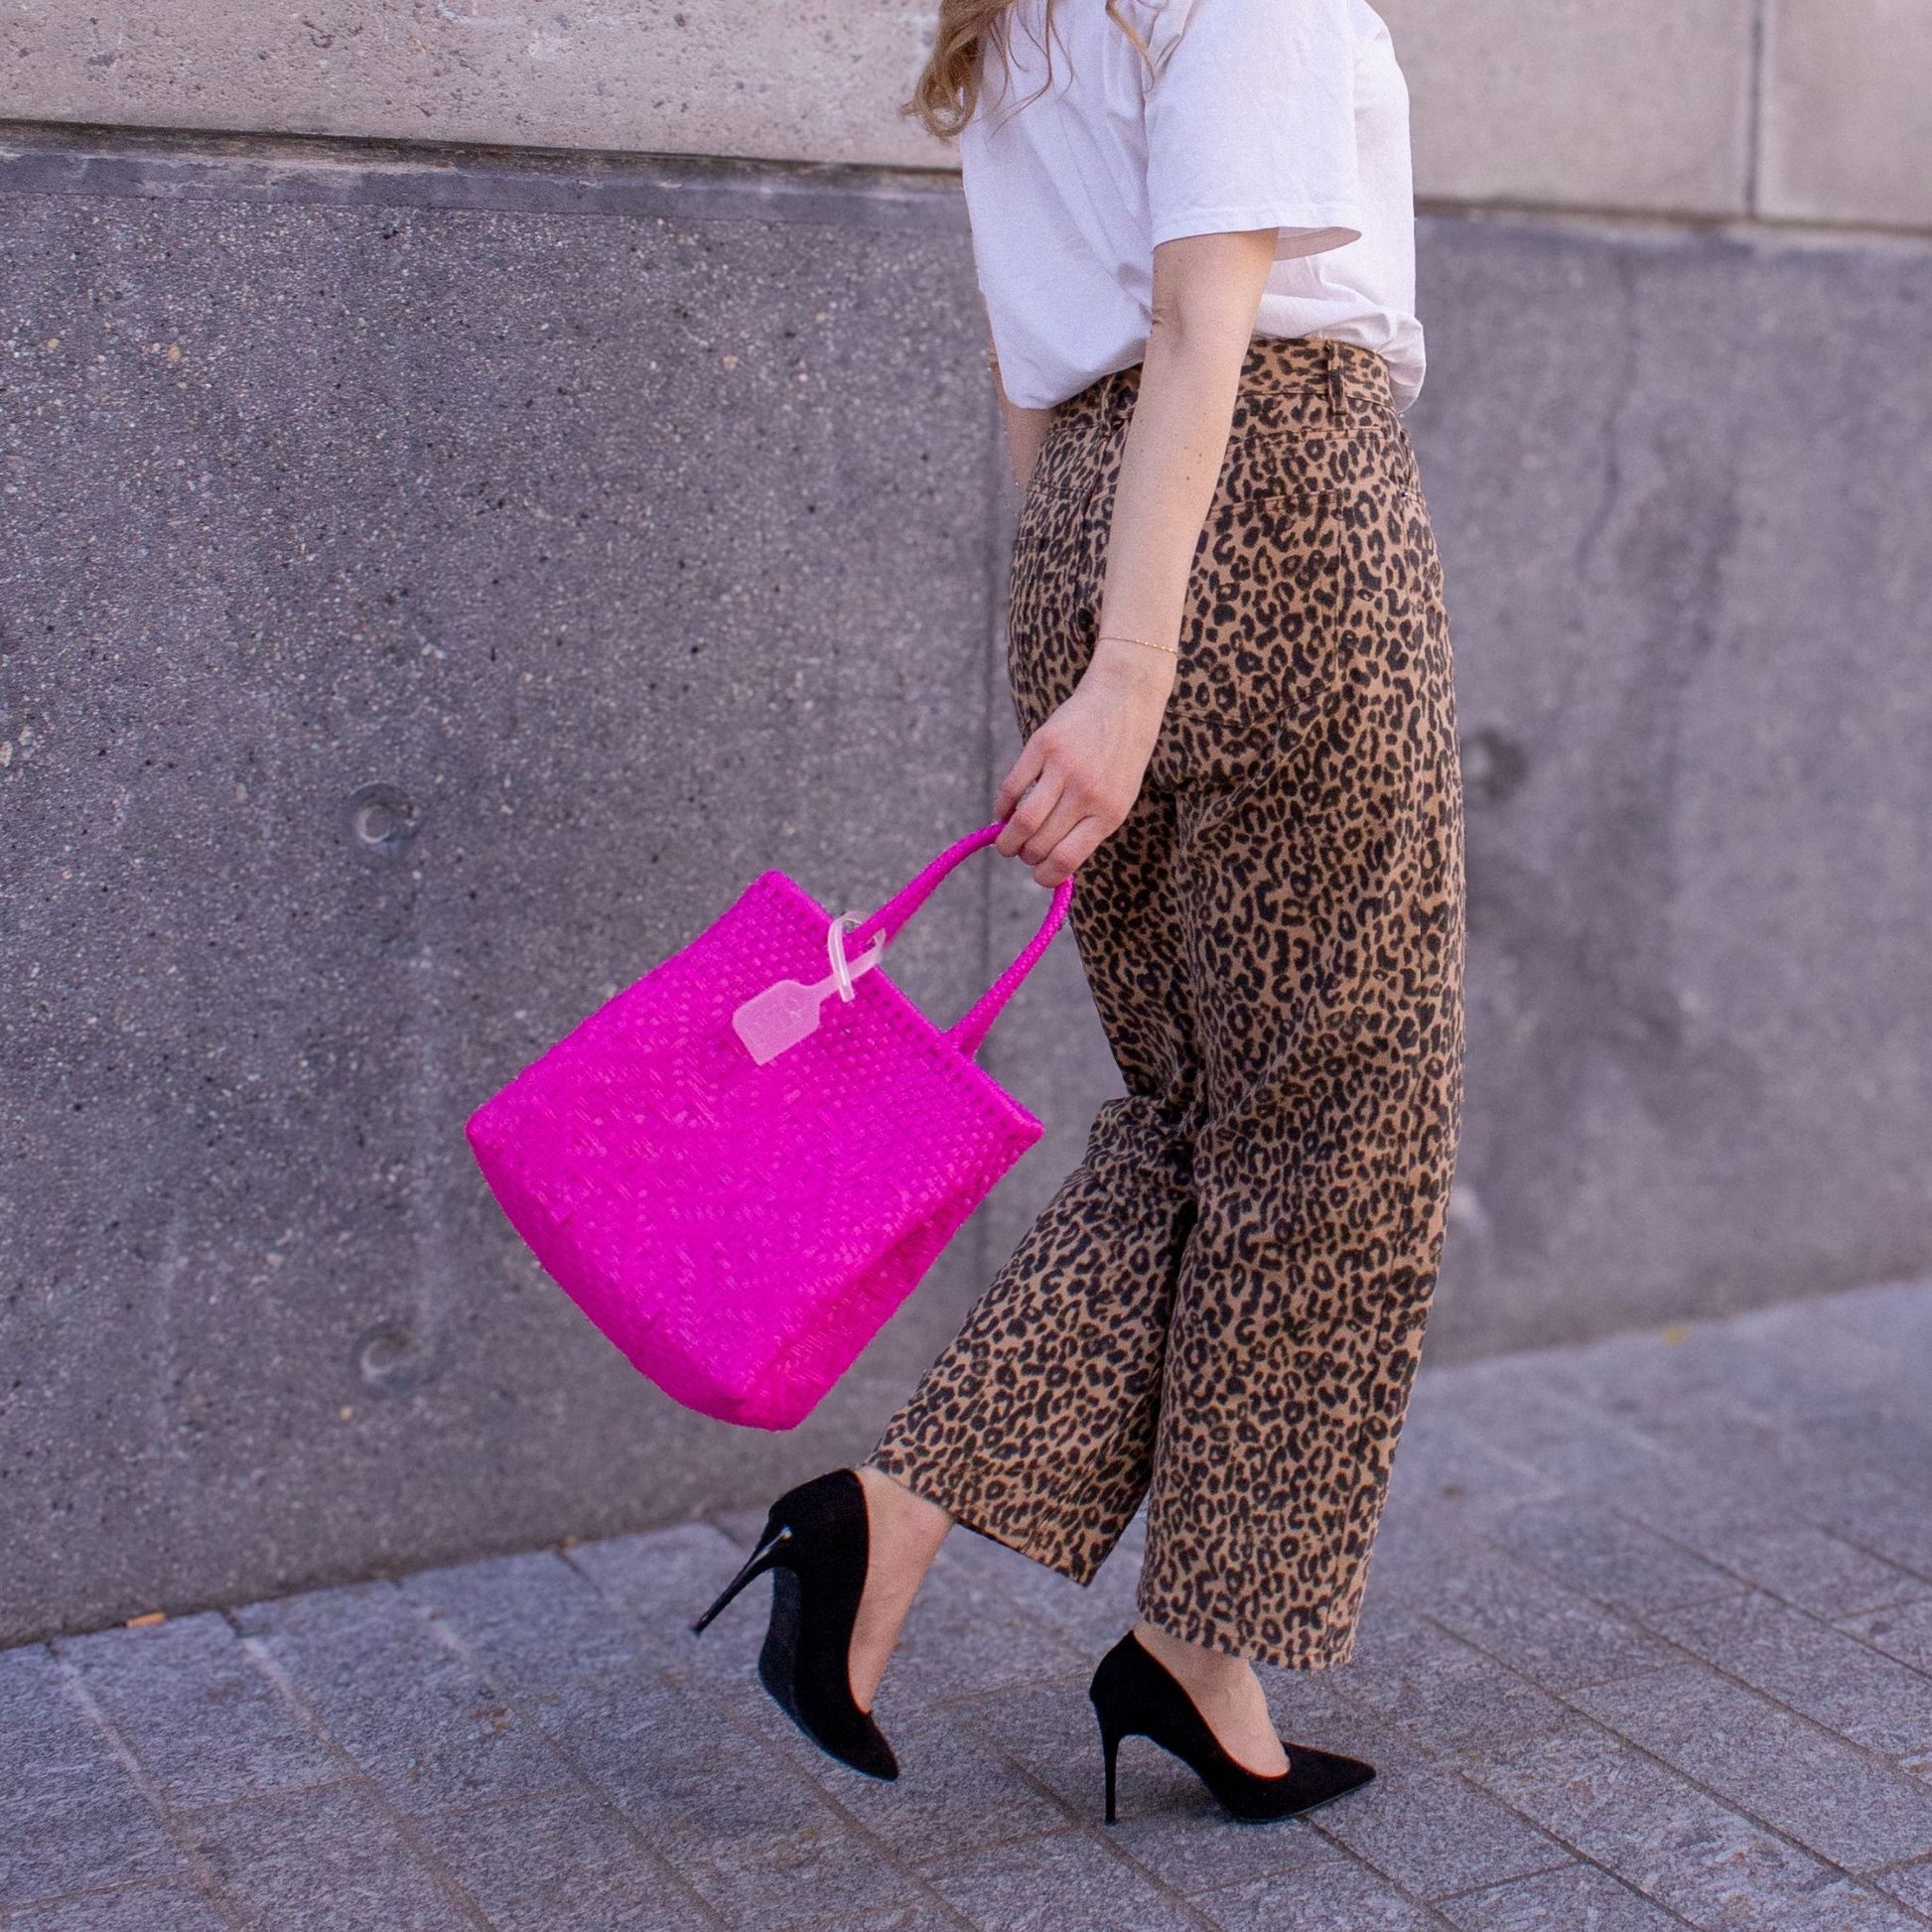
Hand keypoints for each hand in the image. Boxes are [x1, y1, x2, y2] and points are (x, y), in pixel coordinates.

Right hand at [994, 641, 1174, 885]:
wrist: (1125, 700)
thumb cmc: (1121, 758)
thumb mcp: (1119, 798)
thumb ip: (1089, 828)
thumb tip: (1052, 864)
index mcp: (1110, 813)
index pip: (1067, 859)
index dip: (1045, 876)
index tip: (1037, 875)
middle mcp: (1087, 793)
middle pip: (1039, 843)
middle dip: (1025, 856)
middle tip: (1021, 853)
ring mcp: (1064, 768)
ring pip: (1022, 821)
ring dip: (1007, 840)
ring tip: (1006, 842)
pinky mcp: (1042, 745)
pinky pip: (1011, 787)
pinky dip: (1002, 807)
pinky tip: (1004, 813)